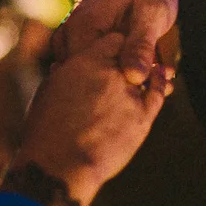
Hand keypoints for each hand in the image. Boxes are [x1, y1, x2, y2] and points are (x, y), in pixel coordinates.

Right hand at [12, 33, 170, 205]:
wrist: (59, 165)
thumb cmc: (46, 131)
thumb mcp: (47, 92)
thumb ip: (63, 75)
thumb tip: (62, 66)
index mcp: (85, 61)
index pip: (113, 40)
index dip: (115, 46)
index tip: (116, 52)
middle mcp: (110, 72)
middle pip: (131, 54)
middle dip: (130, 57)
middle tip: (129, 62)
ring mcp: (128, 93)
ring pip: (146, 71)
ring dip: (147, 69)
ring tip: (152, 68)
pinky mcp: (142, 116)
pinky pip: (157, 92)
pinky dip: (159, 83)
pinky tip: (160, 79)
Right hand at [54, 0, 177, 85]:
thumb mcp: (152, 13)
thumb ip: (141, 44)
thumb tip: (134, 77)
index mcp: (82, 30)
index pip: (89, 76)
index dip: (121, 86)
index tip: (153, 85)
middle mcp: (69, 36)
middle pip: (89, 78)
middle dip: (123, 85)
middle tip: (160, 83)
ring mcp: (73, 39)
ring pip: (93, 74)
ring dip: (122, 79)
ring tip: (156, 77)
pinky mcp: (84, 41)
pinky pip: (96, 65)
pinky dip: (119, 70)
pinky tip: (145, 69)